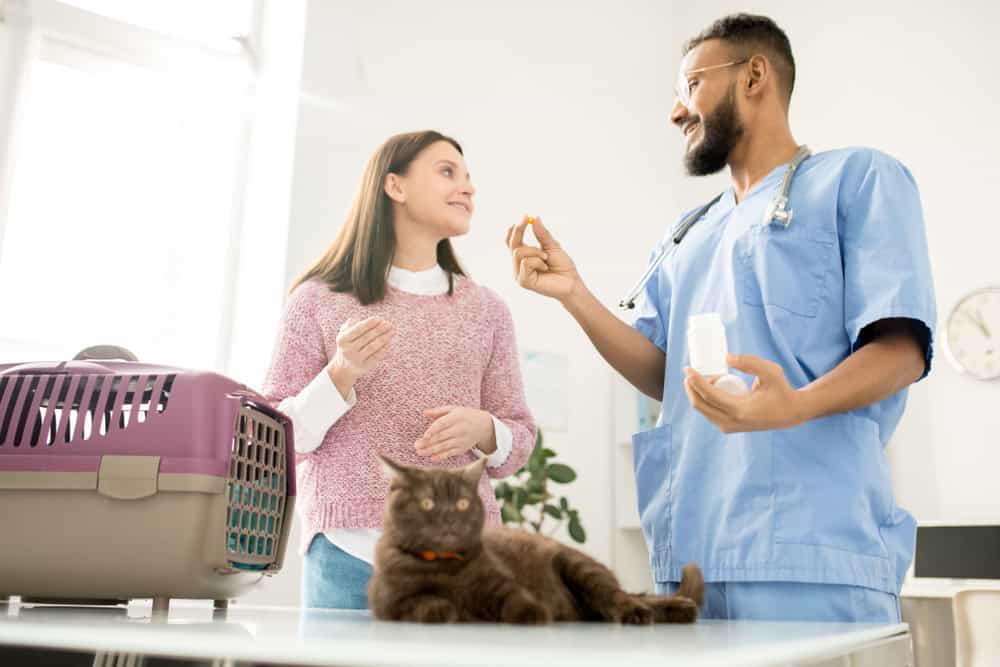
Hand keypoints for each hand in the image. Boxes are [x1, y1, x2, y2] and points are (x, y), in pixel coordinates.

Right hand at [327, 316, 394, 386]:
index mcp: (342, 340)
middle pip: (366, 337)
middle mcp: (348, 350)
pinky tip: (389, 343)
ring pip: (372, 347)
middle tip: (389, 324)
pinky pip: (376, 356)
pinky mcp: (364, 366)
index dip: (369, 324)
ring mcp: (356, 359)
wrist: (344, 368)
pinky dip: (383, 349)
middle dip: (379, 329)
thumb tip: (359, 319)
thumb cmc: (347, 347)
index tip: (379, 319)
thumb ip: (350, 326)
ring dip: (383, 338)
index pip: (357, 329)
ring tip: (392, 332)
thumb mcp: (344, 336)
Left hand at [415, 406, 494, 461]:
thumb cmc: (466, 416)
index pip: (442, 424)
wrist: (484, 426)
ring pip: (444, 446)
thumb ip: (438, 411)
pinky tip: (432, 458)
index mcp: (456, 417)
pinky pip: (451, 453)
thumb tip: (424, 412)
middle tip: (416, 445)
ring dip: (431, 450)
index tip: (425, 435)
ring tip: (420, 452)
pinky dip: (442, 456)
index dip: (433, 430)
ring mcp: (461, 440)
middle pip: (441, 437)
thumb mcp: (454, 409)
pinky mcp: (462, 448)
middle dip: (428, 442)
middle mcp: (459, 429)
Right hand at [505, 215, 580, 301]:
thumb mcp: (552, 246)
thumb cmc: (562, 266)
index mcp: (524, 256)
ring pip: (518, 253)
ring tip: (546, 258)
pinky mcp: (523, 281)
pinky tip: (545, 267)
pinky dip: (537, 261)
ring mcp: (519, 273)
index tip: (524, 216)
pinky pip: (525, 263)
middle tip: (527, 219)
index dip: (515, 229)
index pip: (512, 241)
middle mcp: (519, 265)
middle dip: (519, 231)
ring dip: (535, 251)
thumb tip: (535, 218)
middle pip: (511, 244)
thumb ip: (542, 234)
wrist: (571, 281)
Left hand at [682, 354, 806, 432]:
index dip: (695, 381)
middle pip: (699, 404)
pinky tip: (713, 387)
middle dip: (691, 386)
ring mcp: (728, 427)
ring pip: (702, 409)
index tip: (687, 368)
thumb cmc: (781, 390)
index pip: (709, 395)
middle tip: (693, 371)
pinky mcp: (728, 427)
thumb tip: (726, 358)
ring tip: (712, 377)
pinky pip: (708, 412)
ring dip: (698, 392)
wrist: (790, 413)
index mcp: (740, 410)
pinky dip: (705, 399)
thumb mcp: (771, 371)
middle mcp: (731, 422)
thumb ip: (750, 363)